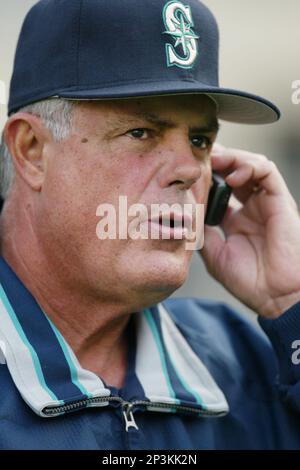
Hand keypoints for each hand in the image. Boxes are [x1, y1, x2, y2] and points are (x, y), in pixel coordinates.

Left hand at [200, 144, 299, 318]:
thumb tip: (187, 213)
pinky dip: (250, 166)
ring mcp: (266, 203)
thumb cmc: (249, 282)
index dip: (206, 177)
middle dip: (217, 161)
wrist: (276, 297)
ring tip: (214, 160)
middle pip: (234, 172)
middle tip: (199, 157)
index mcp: (236, 220)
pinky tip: (233, 177)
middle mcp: (252, 208)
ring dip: (232, 158)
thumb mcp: (215, 255)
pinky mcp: (280, 201)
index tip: (187, 171)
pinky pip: (268, 171)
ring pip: (251, 165)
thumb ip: (202, 232)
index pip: (220, 188)